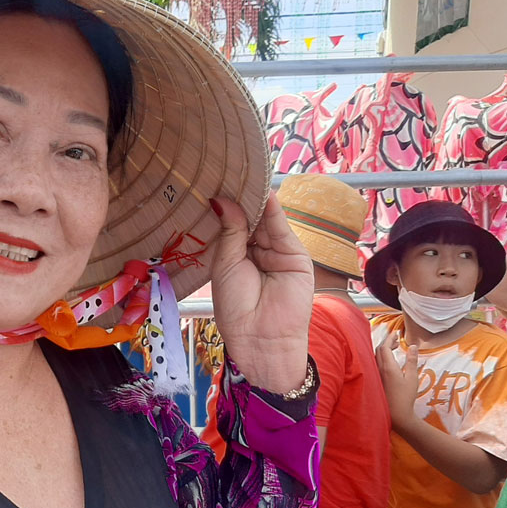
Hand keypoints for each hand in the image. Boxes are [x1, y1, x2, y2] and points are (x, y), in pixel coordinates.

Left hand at [209, 192, 313, 393]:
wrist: (262, 336)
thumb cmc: (236, 306)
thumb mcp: (226, 264)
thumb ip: (229, 231)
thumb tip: (220, 200)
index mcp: (235, 256)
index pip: (232, 223)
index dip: (225, 206)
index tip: (212, 182)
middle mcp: (255, 251)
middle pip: (249, 217)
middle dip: (239, 198)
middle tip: (225, 171)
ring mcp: (276, 250)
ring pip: (264, 218)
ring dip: (254, 199)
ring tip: (240, 175)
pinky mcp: (294, 253)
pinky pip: (280, 226)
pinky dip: (272, 207)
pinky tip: (262, 190)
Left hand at [376, 331, 418, 427]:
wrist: (396, 414)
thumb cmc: (405, 397)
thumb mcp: (412, 378)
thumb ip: (412, 361)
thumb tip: (413, 346)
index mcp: (388, 367)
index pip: (384, 347)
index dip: (390, 338)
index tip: (396, 333)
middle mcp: (379, 370)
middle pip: (379, 350)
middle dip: (387, 342)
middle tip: (397, 339)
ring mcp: (376, 376)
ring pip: (376, 357)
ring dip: (384, 349)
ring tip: (395, 347)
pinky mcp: (376, 381)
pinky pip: (375, 363)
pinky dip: (381, 357)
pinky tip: (389, 360)